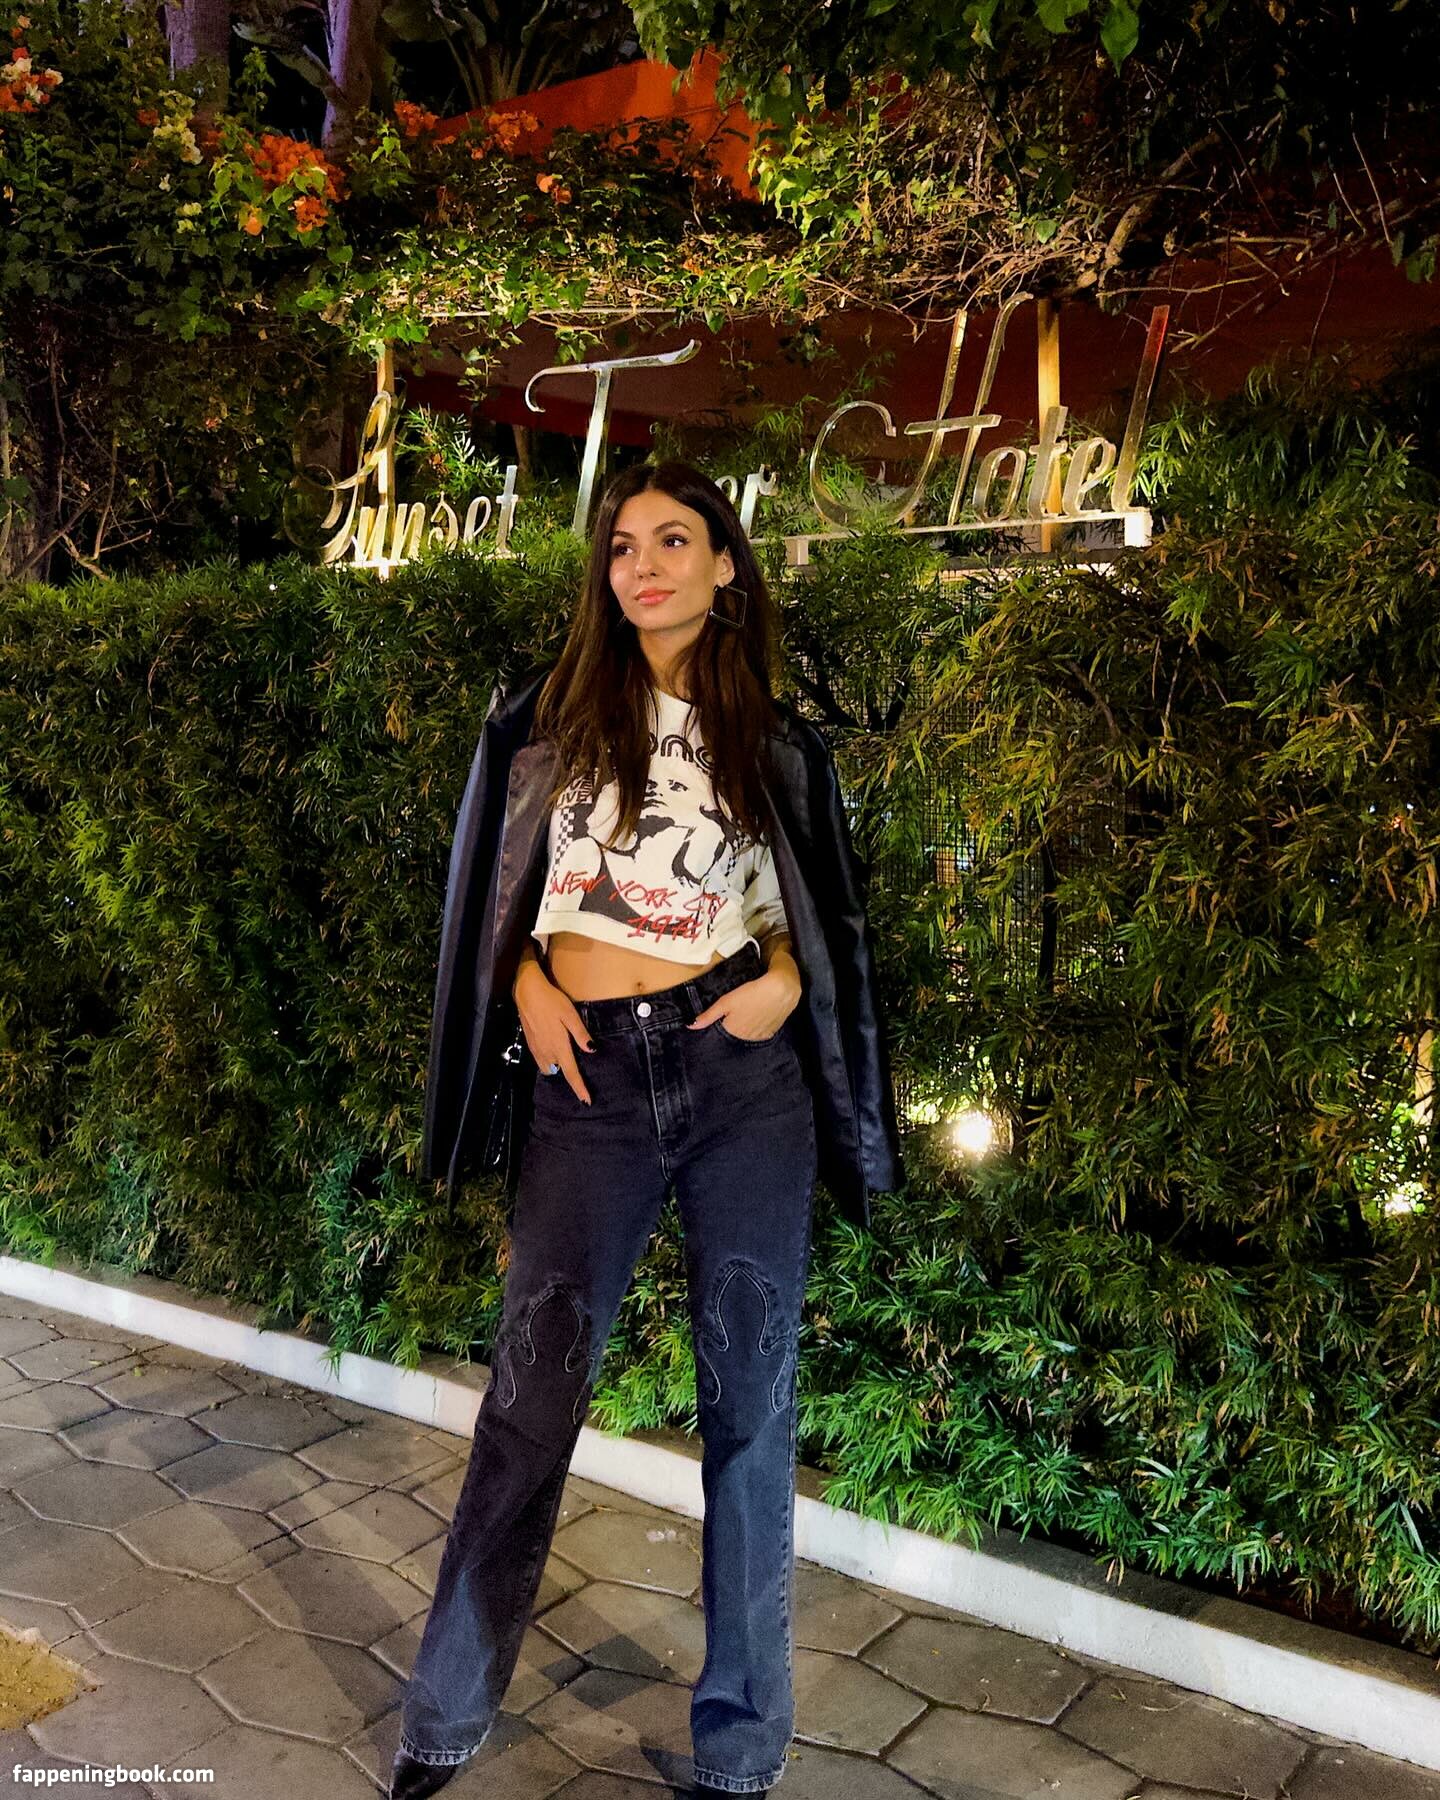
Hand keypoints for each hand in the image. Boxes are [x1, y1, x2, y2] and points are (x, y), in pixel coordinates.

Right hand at [514, 960, 594, 1103]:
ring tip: (567, 1061)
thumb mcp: (570, 1015)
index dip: (579, 1088)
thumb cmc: (552, 1001)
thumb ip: (580, 1034)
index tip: (586, 1101)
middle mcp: (547, 1052)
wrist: (527, 993)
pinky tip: (555, 1051)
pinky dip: (549, 1062)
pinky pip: (541, 1061)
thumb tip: (592, 1050)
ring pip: (549, 1068)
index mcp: (559, 1046)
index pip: (571, 1073)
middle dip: (568, 1076)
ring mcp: (537, 1049)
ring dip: (558, 1069)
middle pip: (559, 1072)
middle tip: (579, 1072)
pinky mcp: (531, 1044)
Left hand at [687, 968, 801, 1041]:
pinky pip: (759, 1034)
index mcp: (733, 1031)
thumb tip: (690, 1026)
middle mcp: (745, 1038)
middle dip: (732, 1028)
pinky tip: (757, 1016)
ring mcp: (759, 1037)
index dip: (720, 1027)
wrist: (781, 990)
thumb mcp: (726, 1001)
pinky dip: (757, 1028)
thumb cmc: (752, 993)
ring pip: (747, 1036)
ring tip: (748, 1013)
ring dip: (745, 1029)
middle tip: (737, 1014)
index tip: (721, 1020)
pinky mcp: (771, 1033)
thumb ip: (709, 1016)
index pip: (720, 1036)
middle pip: (734, 1037)